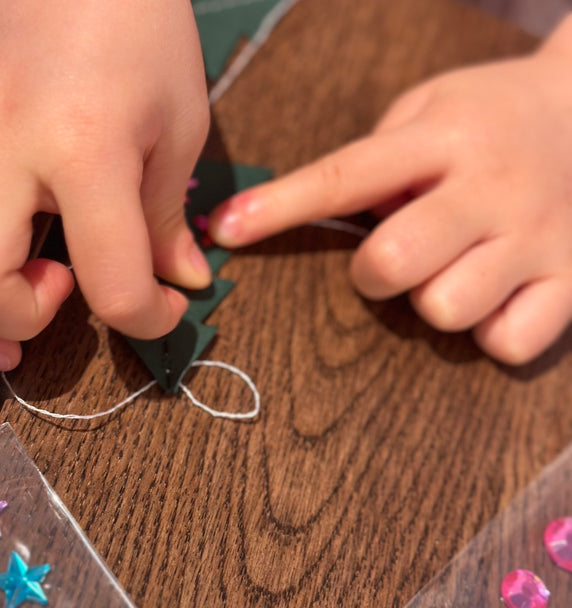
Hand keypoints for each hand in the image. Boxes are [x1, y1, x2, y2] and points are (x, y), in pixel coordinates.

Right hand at [0, 0, 210, 369]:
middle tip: (57, 306)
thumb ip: (168, 220)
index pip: (111, 283)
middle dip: (15, 322)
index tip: (165, 308)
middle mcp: (3, 152)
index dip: (147, 320)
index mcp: (86, 153)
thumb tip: (181, 283)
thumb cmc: (142, 34)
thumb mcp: (179, 129)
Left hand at [210, 15, 571, 364]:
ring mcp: (537, 238)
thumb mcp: (428, 110)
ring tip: (457, 265)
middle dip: (374, 272)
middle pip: (393, 262)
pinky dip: (490, 330)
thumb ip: (376, 162)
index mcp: (443, 140)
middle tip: (399, 250)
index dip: (278, 207)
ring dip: (433, 299)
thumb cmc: (488, 117)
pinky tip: (498, 294)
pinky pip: (508, 342)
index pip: (344, 177)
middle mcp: (491, 189)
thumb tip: (317, 217)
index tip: (225, 230)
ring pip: (446, 309)